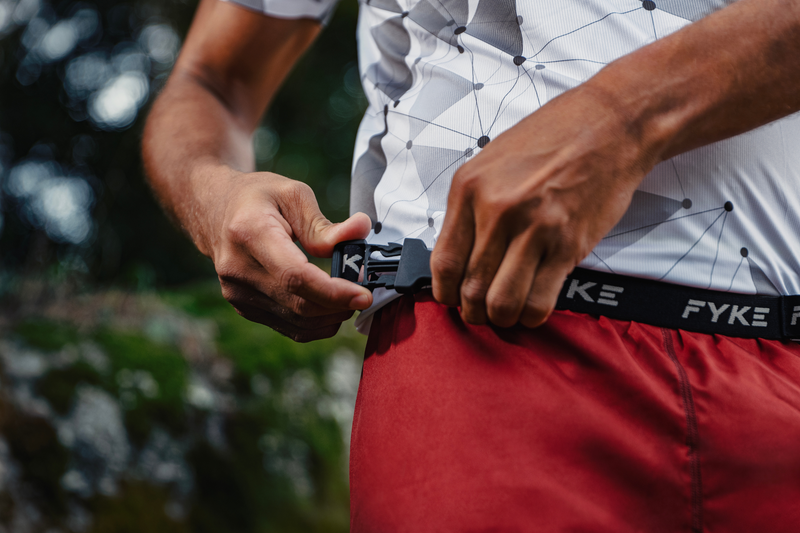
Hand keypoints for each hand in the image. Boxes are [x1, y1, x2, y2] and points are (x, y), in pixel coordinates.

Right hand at [203, 171, 372, 341]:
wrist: (213, 211)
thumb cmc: (255, 198)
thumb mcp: (292, 194)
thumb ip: (324, 223)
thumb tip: (361, 231)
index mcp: (250, 234)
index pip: (294, 276)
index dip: (332, 292)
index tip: (363, 294)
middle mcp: (239, 269)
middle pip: (298, 303)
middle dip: (339, 304)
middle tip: (363, 292)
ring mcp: (238, 293)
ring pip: (296, 321)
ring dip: (331, 316)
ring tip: (348, 297)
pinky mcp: (244, 307)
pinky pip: (288, 326)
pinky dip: (315, 323)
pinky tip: (329, 307)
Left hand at [431, 84, 660, 327]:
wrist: (609, 125)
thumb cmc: (551, 139)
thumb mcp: (490, 161)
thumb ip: (470, 207)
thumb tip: (456, 256)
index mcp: (470, 188)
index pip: (444, 262)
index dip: (445, 293)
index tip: (453, 298)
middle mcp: (497, 210)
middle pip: (471, 288)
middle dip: (474, 311)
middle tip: (482, 312)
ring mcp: (534, 229)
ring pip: (502, 303)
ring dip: (501, 318)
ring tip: (506, 312)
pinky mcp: (567, 245)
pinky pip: (539, 301)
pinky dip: (532, 315)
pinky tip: (532, 308)